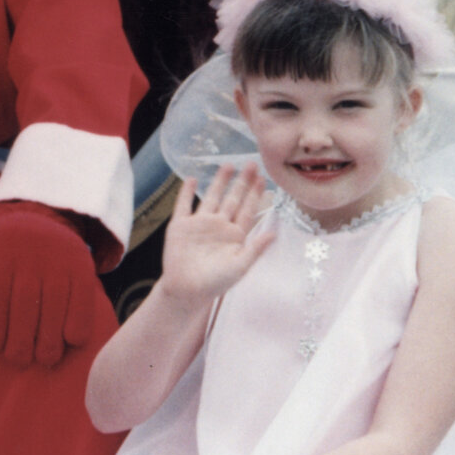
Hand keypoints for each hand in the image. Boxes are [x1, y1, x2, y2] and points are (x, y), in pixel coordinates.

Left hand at [0, 201, 103, 366]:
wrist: (41, 218)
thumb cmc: (2, 250)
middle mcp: (29, 251)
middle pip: (25, 307)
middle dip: (20, 342)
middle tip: (18, 359)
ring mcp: (59, 258)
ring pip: (54, 308)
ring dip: (49, 342)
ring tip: (43, 357)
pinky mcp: (83, 266)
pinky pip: (82, 303)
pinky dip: (76, 327)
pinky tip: (68, 340)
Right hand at [160, 163, 273, 308]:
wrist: (186, 290)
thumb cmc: (215, 283)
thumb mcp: (240, 266)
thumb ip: (256, 248)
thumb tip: (274, 232)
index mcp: (234, 236)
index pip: (247, 210)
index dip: (255, 194)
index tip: (263, 178)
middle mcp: (218, 226)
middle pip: (232, 199)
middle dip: (241, 182)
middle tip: (251, 164)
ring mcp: (199, 224)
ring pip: (211, 197)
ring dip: (219, 182)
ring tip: (227, 165)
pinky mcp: (180, 226)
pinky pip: (184, 205)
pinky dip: (186, 192)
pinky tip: (192, 179)